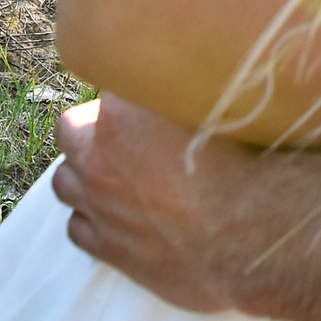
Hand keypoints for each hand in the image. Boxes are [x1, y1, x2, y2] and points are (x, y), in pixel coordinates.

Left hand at [53, 95, 290, 314]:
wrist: (256, 239)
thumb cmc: (249, 166)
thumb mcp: (222, 99)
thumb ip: (183, 84)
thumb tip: (179, 72)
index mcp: (121, 112)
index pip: (105, 83)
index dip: (130, 92)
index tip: (150, 98)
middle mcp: (98, 157)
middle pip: (69, 130)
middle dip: (93, 128)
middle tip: (132, 133)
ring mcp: (98, 205)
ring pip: (64, 181)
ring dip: (86, 173)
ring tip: (123, 174)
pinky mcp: (107, 248)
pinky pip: (77, 226)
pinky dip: (92, 217)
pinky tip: (123, 213)